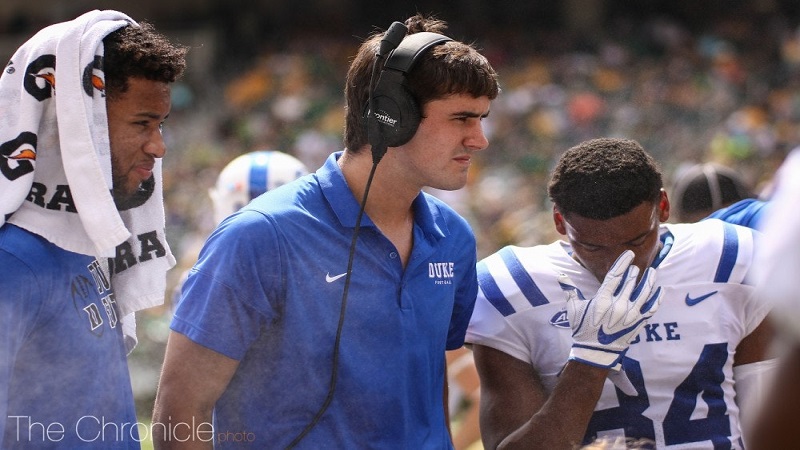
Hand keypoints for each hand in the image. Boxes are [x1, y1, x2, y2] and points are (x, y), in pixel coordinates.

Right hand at [559, 250, 662, 368]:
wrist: (595, 353)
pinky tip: (660, 289)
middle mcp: (618, 306)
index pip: (615, 275)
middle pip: (630, 282)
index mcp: (602, 300)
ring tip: (652, 271)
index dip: (623, 263)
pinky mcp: (639, 323)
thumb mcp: (574, 309)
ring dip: (649, 280)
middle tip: (634, 266)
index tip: (629, 254)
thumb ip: (570, 290)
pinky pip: (652, 308)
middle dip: (633, 272)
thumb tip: (560, 275)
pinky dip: (658, 298)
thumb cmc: (582, 330)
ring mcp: (631, 315)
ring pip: (644, 292)